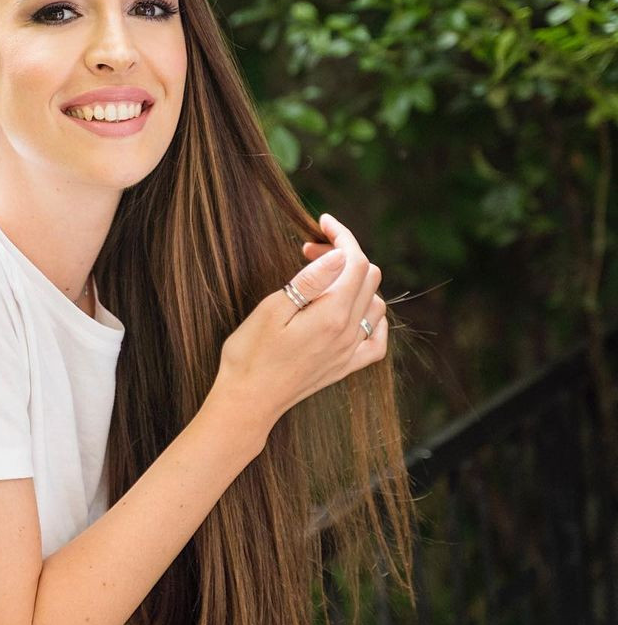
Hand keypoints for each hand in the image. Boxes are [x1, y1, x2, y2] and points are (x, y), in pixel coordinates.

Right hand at [211, 212, 386, 446]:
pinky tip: (355, 312)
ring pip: (375, 303)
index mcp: (331, 315)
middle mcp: (348, 333)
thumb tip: (340, 255)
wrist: (247, 401)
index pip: (354, 261)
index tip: (321, 223)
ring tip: (323, 278)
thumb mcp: (272, 310)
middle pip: (367, 277)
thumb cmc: (250, 354)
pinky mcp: (345, 367)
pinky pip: (377, 339)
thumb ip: (311, 281)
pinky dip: (372, 318)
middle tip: (308, 252)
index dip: (342, 236)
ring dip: (355, 282)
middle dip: (344, 255)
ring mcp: (350, 352)